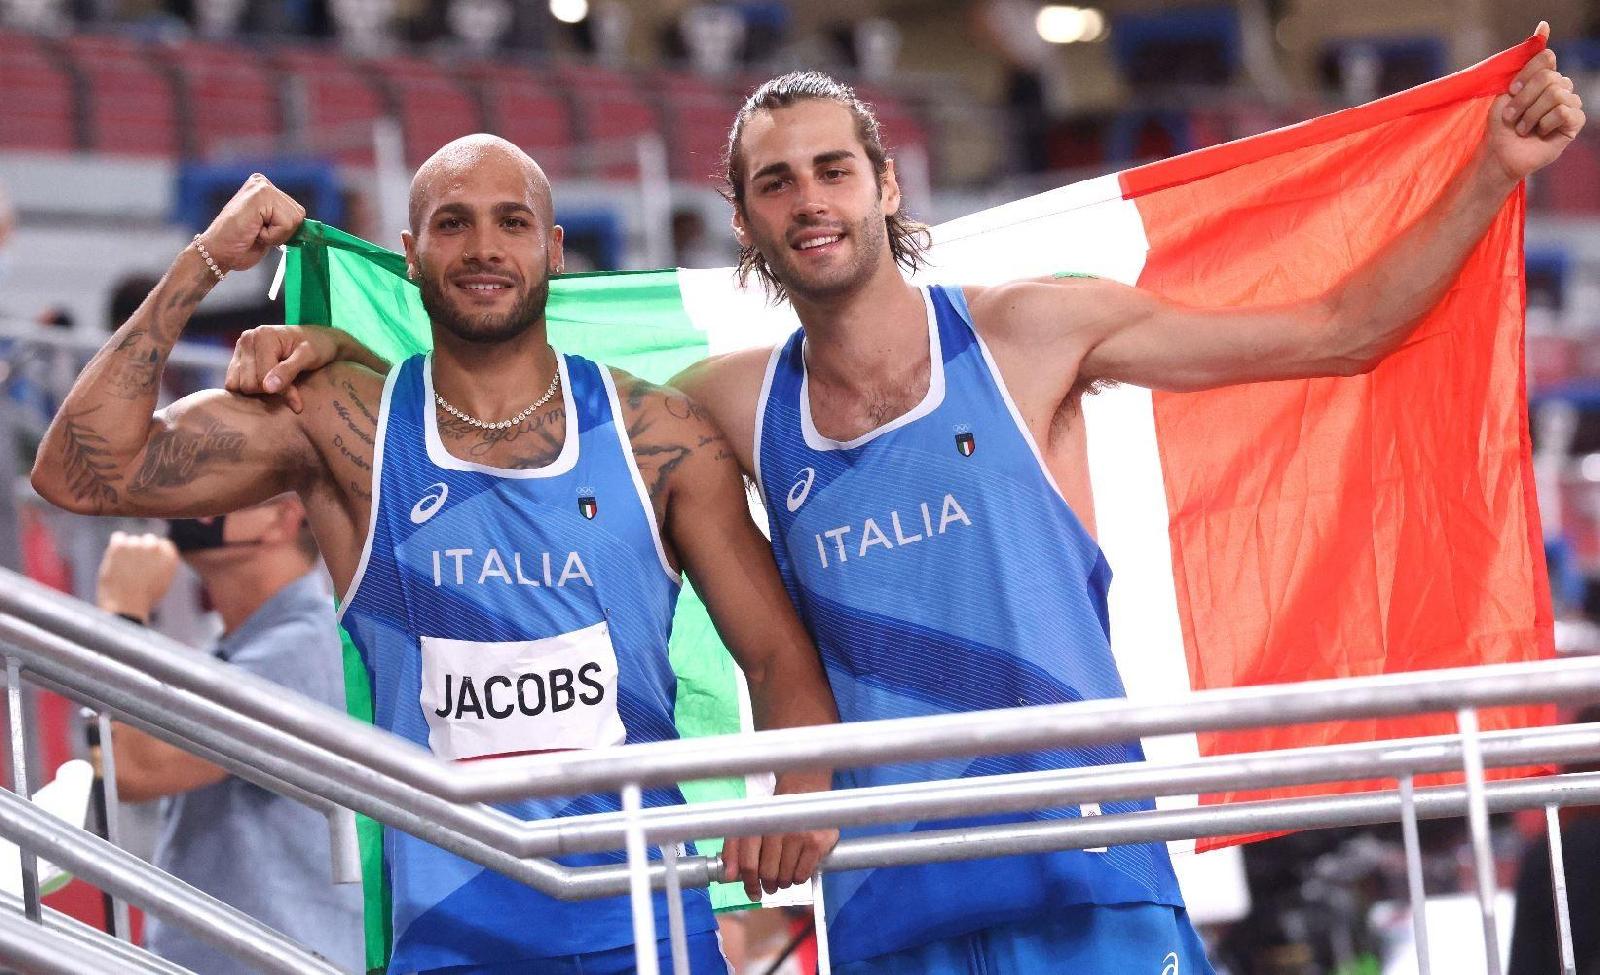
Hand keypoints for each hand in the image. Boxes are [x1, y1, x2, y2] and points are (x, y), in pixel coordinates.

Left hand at [96, 532, 178, 621]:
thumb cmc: (145, 598)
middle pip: (148, 539)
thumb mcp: (163, 580)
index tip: (147, 566)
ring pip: (131, 540)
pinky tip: (116, 560)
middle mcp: (155, 547)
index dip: (154, 555)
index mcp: (170, 555)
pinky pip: (118, 537)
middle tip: (134, 568)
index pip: (163, 544)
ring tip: (124, 570)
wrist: (127, 606)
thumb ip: (162, 563)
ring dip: (127, 551)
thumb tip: (155, 553)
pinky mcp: (120, 546)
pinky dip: (116, 547)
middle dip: (142, 551)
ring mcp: (137, 545)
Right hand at [197, 174, 305, 273]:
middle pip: (299, 215)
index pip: (297, 214)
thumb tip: (313, 230)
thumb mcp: (270, 230)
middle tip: (256, 233)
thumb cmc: (240, 246)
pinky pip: (285, 224)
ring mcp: (261, 186)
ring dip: (276, 234)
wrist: (217, 254)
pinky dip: (271, 235)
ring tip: (254, 231)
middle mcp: (263, 183)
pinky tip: (252, 230)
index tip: (260, 232)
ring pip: (294, 220)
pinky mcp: (260, 195)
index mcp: (266, 190)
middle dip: (282, 232)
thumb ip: (285, 221)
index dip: (284, 231)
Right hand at [226, 325, 343, 413]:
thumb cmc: (317, 347)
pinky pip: (233, 382)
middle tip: (288, 388)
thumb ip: (288, 371)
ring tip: (277, 385)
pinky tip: (267, 384)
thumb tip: (268, 388)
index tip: (297, 401)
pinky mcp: (238, 357)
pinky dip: (249, 389)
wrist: (318, 338)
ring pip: (237, 385)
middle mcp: (247, 339)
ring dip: (258, 391)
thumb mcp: (309, 357)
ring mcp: (240, 347)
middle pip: (247, 384)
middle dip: (268, 391)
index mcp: (263, 336)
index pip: (262, 377)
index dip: (281, 391)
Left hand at [721, 771, 837, 901]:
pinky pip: (803, 875)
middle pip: (768, 874)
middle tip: (771, 885)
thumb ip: (734, 849)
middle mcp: (777, 830)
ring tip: (784, 875)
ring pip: (785, 877)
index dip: (749, 883)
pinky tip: (797, 869)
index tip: (752, 892)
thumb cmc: (775, 812)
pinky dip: (798, 879)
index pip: (749, 863)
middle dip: (768, 884)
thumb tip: (729, 877)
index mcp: (757, 826)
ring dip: (783, 883)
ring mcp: (799, 837)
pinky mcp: (817, 844)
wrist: (804, 790)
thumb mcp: (751, 824)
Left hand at [1487, 24, 1585, 183]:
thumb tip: (1544, 25)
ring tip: (1521, 128)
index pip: (1546, 58)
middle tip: (1510, 117)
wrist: (1500, 152)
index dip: (1526, 75)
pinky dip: (1544, 123)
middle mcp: (1560, 87)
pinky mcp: (1574, 122)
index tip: (1511, 91)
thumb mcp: (1505, 90)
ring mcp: (1569, 104)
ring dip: (1530, 114)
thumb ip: (1522, 62)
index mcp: (1544, 77)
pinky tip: (1539, 132)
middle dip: (1523, 99)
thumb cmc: (1500, 124)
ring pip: (1556, 94)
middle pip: (1549, 77)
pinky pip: (1565, 111)